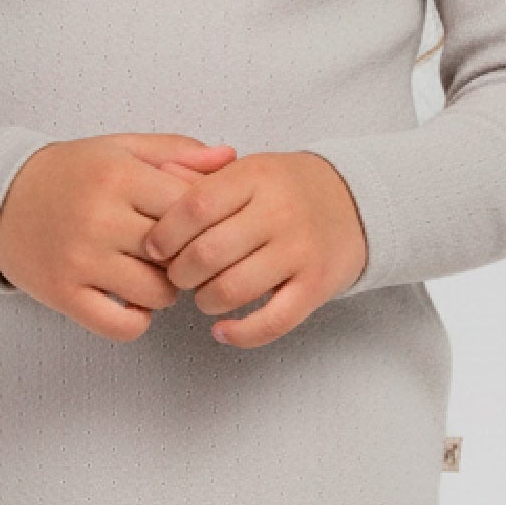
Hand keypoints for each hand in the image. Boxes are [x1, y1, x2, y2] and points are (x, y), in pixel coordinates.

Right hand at [0, 133, 237, 341]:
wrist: (0, 198)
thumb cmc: (70, 173)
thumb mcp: (121, 149)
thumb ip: (177, 152)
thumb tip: (229, 158)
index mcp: (118, 176)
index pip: (190, 206)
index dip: (203, 220)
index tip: (197, 224)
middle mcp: (100, 217)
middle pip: (178, 253)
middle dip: (187, 257)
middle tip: (179, 254)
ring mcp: (80, 259)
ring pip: (158, 292)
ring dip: (165, 290)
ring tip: (152, 274)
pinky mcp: (64, 293)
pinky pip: (122, 325)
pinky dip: (136, 320)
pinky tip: (130, 301)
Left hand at [140, 150, 367, 348]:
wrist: (352, 202)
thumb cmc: (284, 189)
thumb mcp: (245, 170)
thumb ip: (199, 177)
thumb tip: (153, 185)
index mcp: (255, 176)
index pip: (196, 205)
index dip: (166, 232)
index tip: (153, 247)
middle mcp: (279, 212)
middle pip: (209, 251)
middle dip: (180, 272)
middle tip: (177, 276)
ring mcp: (299, 251)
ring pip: (235, 289)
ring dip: (206, 301)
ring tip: (203, 296)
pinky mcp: (315, 286)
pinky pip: (272, 321)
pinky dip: (241, 333)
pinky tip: (223, 330)